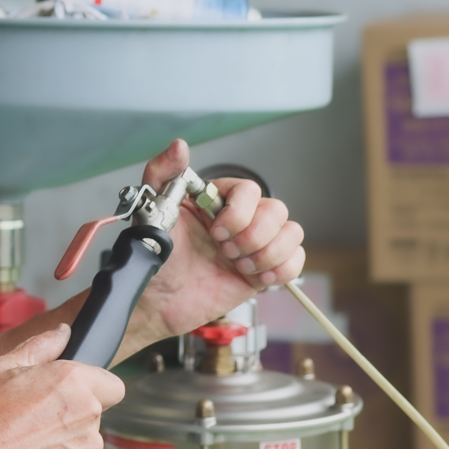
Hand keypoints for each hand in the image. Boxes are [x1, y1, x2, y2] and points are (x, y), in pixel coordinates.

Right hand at [0, 324, 125, 448]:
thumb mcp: (3, 367)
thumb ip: (41, 346)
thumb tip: (64, 332)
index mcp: (75, 381)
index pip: (113, 386)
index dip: (93, 391)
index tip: (69, 398)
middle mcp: (90, 415)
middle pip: (94, 416)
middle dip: (72, 418)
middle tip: (35, 423)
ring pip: (87, 445)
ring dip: (68, 445)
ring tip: (30, 447)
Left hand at [123, 139, 305, 350]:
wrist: (159, 302)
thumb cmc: (155, 257)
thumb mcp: (152, 212)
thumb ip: (162, 174)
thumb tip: (179, 146)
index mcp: (217, 200)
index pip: (249, 189)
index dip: (239, 212)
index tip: (217, 232)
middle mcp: (240, 218)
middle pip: (276, 210)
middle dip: (253, 236)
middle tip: (225, 251)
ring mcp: (254, 243)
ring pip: (291, 233)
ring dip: (268, 253)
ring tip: (239, 266)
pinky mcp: (264, 269)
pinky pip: (296, 260)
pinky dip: (283, 269)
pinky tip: (258, 276)